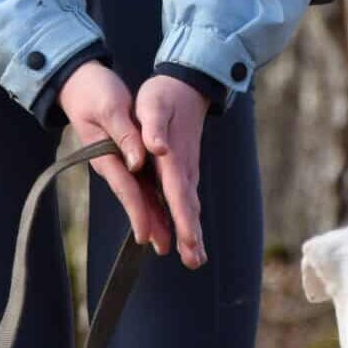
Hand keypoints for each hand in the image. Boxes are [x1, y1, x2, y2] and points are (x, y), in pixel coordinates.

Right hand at [58, 61, 172, 256]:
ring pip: (138, 192)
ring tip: (167, 241)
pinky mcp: (124, 154)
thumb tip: (138, 161)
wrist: (79, 82)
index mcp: (105, 153)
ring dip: (153, 216)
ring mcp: (117, 160)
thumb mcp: (110, 106)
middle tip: (164, 248)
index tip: (147, 235)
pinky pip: (141, 181)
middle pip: (133, 197)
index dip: (138, 211)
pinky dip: (152, 198)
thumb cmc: (94, 91)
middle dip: (148, 223)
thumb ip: (125, 134)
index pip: (125, 187)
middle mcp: (111, 162)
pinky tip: (163, 211)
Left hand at [135, 73, 209, 268]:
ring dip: (192, 231)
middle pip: (189, 206)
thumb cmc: (164, 95)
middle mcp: (184, 167)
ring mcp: (187, 169)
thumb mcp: (152, 105)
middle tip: (195, 261)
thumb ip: (153, 128)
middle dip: (192, 234)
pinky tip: (189, 233)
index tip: (188, 240)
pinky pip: (187, 198)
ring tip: (194, 258)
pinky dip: (189, 218)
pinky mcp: (185, 168)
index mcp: (174, 157)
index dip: (183, 217)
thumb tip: (157, 148)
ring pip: (190, 205)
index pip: (178, 192)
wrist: (186, 85)